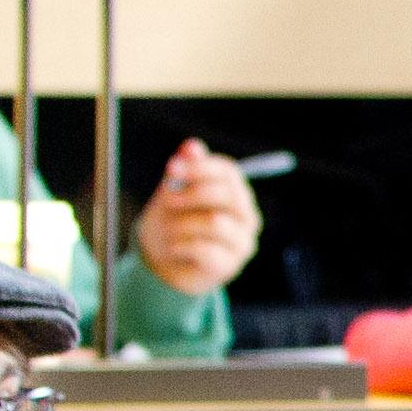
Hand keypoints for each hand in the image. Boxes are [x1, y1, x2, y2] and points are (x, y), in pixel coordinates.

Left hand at [130, 138, 262, 295]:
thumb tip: (192, 145)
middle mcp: (246, 216)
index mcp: (235, 193)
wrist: (164, 265)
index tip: (171, 168)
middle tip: (166, 200)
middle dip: (190, 194)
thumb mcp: (173, 193)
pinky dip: (180, 246)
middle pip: (225, 194)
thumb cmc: (172, 224)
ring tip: (169, 231)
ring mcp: (242, 242)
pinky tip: (174, 248)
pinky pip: (204, 249)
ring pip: (214, 222)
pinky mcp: (230, 265)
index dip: (199, 167)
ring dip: (181, 224)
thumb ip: (184, 170)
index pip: (228, 171)